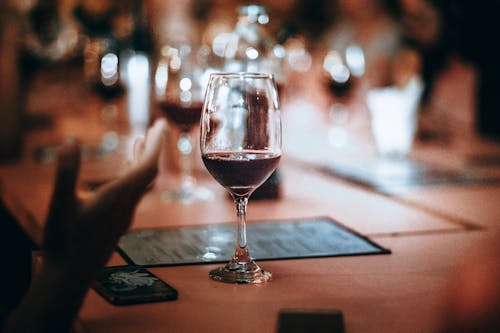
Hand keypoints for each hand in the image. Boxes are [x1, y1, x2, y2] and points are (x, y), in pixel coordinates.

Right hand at [43, 119, 166, 282]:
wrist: (70, 278)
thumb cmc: (64, 243)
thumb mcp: (60, 204)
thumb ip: (66, 171)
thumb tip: (71, 141)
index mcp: (118, 197)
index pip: (147, 166)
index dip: (156, 143)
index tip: (162, 124)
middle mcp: (127, 205)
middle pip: (149, 171)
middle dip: (154, 147)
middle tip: (157, 126)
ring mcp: (124, 215)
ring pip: (141, 183)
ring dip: (143, 160)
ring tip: (141, 141)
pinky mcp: (118, 222)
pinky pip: (133, 192)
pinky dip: (133, 175)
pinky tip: (123, 173)